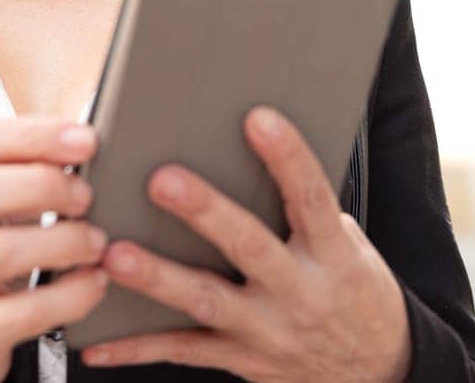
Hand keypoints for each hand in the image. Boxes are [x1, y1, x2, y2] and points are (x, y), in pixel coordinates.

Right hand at [0, 116, 111, 382]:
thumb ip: (29, 177)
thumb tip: (90, 143)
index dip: (32, 135)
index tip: (86, 140)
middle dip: (40, 186)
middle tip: (88, 196)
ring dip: (58, 243)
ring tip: (97, 243)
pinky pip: (15, 315)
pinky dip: (64, 298)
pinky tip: (93, 285)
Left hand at [79, 106, 411, 382]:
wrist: (379, 374)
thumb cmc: (354, 291)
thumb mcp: (349, 246)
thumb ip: (304, 208)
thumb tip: (249, 148)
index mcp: (333, 254)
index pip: (312, 197)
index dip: (288, 157)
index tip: (258, 117)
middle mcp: (301, 292)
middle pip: (250, 246)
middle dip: (206, 213)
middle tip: (162, 180)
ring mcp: (269, 331)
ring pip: (206, 301)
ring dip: (157, 279)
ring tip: (113, 254)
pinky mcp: (242, 360)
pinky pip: (183, 352)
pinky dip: (136, 349)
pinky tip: (95, 341)